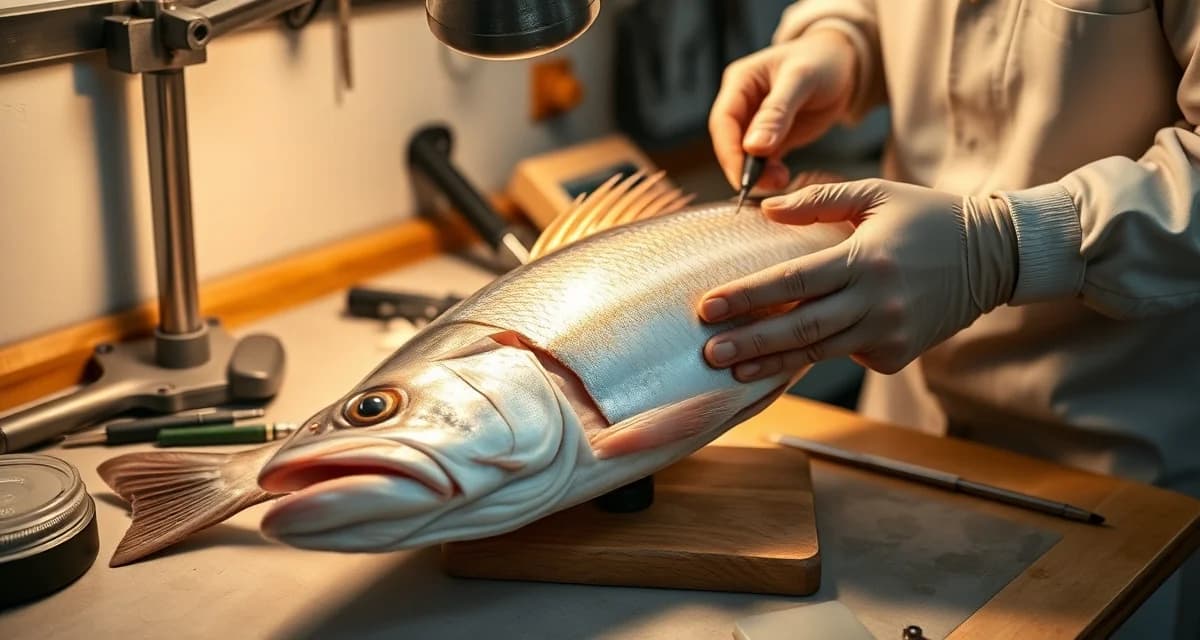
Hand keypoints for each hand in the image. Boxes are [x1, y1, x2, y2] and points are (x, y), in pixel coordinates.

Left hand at [698, 179, 1018, 378]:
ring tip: (731, 370)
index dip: (747, 296)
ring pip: (817, 352)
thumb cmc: (929, 217)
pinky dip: (816, 356)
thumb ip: (818, 201)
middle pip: (798, 326)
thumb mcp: (875, 195)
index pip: (792, 280)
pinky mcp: (898, 354)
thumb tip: (765, 210)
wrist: (994, 254)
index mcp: (865, 258)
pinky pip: (847, 357)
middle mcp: (876, 301)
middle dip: (749, 342)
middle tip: (708, 352)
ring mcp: (889, 332)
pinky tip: (782, 361)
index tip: (708, 307)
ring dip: (771, 363)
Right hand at [709, 29, 856, 191]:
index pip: (723, 121)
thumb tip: (753, 147)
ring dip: (757, 173)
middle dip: (742, 166)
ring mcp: (755, 122)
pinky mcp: (770, 138)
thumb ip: (777, 112)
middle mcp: (742, 103)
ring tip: (779, 181)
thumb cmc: (822, 61)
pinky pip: (762, 161)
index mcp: (740, 82)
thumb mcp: (801, 80)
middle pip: (729, 141)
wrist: (844, 64)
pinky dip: (768, 173)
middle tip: (764, 184)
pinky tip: (781, 179)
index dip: (729, 151)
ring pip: (744, 155)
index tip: (742, 176)